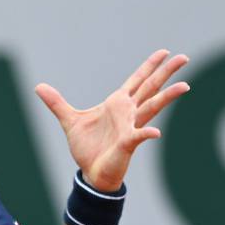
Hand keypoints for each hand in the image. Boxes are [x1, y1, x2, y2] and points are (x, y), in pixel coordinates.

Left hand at [35, 49, 189, 190]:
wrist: (90, 172)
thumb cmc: (88, 147)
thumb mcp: (70, 120)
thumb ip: (57, 103)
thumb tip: (39, 87)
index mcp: (117, 104)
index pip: (137, 81)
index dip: (149, 66)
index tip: (164, 52)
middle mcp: (128, 113)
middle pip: (150, 88)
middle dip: (165, 73)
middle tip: (184, 57)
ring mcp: (130, 127)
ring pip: (152, 108)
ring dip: (167, 97)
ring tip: (185, 86)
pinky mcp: (127, 143)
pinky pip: (139, 136)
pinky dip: (147, 133)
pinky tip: (156, 133)